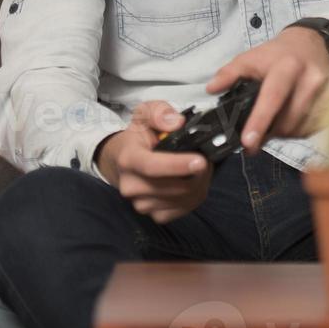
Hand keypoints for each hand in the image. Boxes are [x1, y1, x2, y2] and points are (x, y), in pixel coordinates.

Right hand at [96, 101, 211, 223]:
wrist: (121, 161)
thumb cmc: (138, 137)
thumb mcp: (145, 113)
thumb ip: (159, 112)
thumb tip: (177, 122)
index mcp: (129, 159)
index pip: (152, 167)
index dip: (178, 165)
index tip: (201, 161)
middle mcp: (131, 185)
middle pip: (174, 187)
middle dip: (199, 173)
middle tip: (206, 158)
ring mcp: (141, 204)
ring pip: (183, 199)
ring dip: (200, 184)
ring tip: (200, 168)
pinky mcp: (153, 215)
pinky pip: (183, 210)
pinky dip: (195, 196)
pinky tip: (194, 182)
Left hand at [206, 26, 328, 150]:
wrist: (312, 43)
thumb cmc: (278, 54)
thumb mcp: (251, 57)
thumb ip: (230, 73)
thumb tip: (212, 89)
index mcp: (288, 67)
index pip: (273, 97)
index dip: (260, 121)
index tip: (248, 142)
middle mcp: (311, 80)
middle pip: (287, 121)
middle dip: (268, 132)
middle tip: (254, 133)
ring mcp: (327, 93)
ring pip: (300, 128)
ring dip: (283, 132)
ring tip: (274, 120)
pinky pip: (312, 128)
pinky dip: (297, 129)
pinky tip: (290, 118)